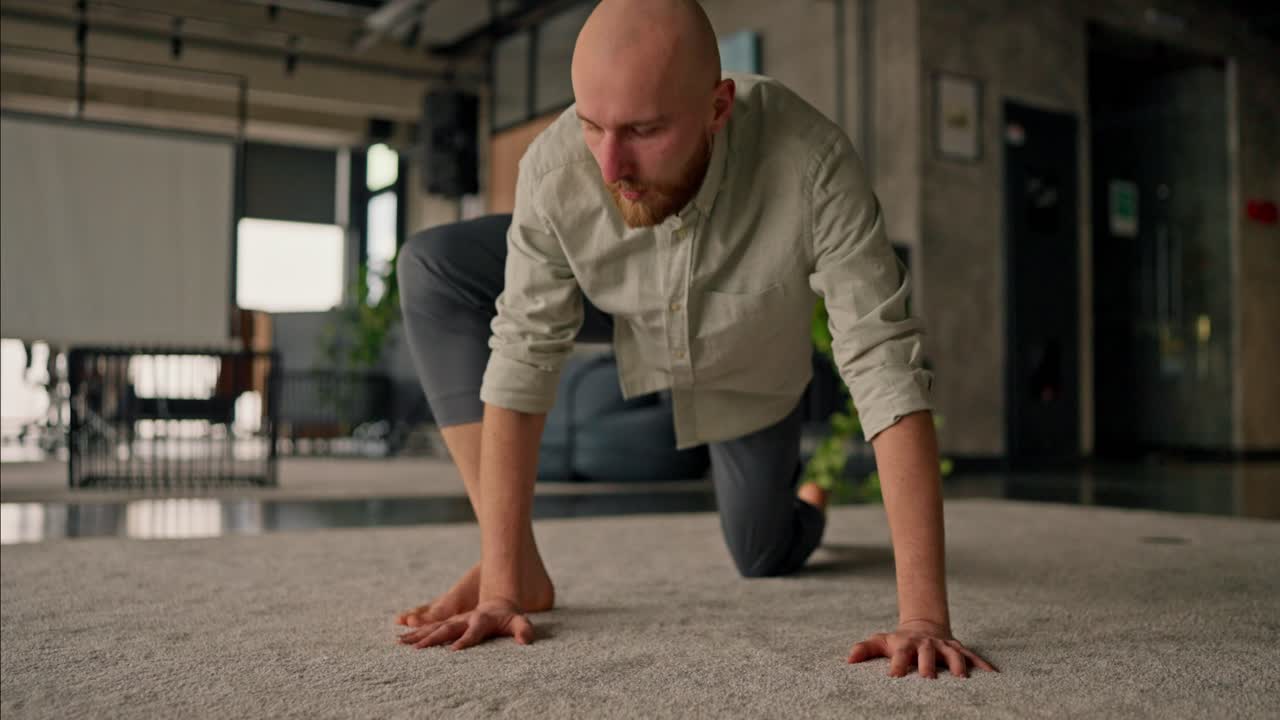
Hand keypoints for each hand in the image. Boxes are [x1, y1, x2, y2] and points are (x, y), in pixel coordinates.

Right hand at [396, 598, 534, 650]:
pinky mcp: (448, 621)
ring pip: (434, 626)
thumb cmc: (510, 615)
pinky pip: (429, 627)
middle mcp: (464, 618)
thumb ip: (523, 630)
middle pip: (447, 628)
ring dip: (418, 634)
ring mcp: (454, 619)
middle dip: (432, 638)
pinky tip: (402, 639)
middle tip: (417, 649)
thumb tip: (526, 640)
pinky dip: (416, 632)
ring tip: (401, 642)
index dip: (465, 640)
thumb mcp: (520, 621)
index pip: (473, 631)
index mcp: (482, 619)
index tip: (454, 651)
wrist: (498, 597)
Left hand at [847, 620, 998, 677]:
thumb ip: (865, 649)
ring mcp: (944, 647)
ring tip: (963, 679)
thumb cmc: (899, 641)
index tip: (894, 676)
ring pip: (953, 654)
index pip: (900, 655)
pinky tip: (994, 676)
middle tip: (929, 678)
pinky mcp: (959, 649)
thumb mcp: (881, 642)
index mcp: (907, 645)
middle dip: (928, 665)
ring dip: (958, 665)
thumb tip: (848, 659)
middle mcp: (927, 645)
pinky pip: (973, 656)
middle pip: (927, 654)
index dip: (897, 664)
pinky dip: (983, 665)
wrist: (924, 626)